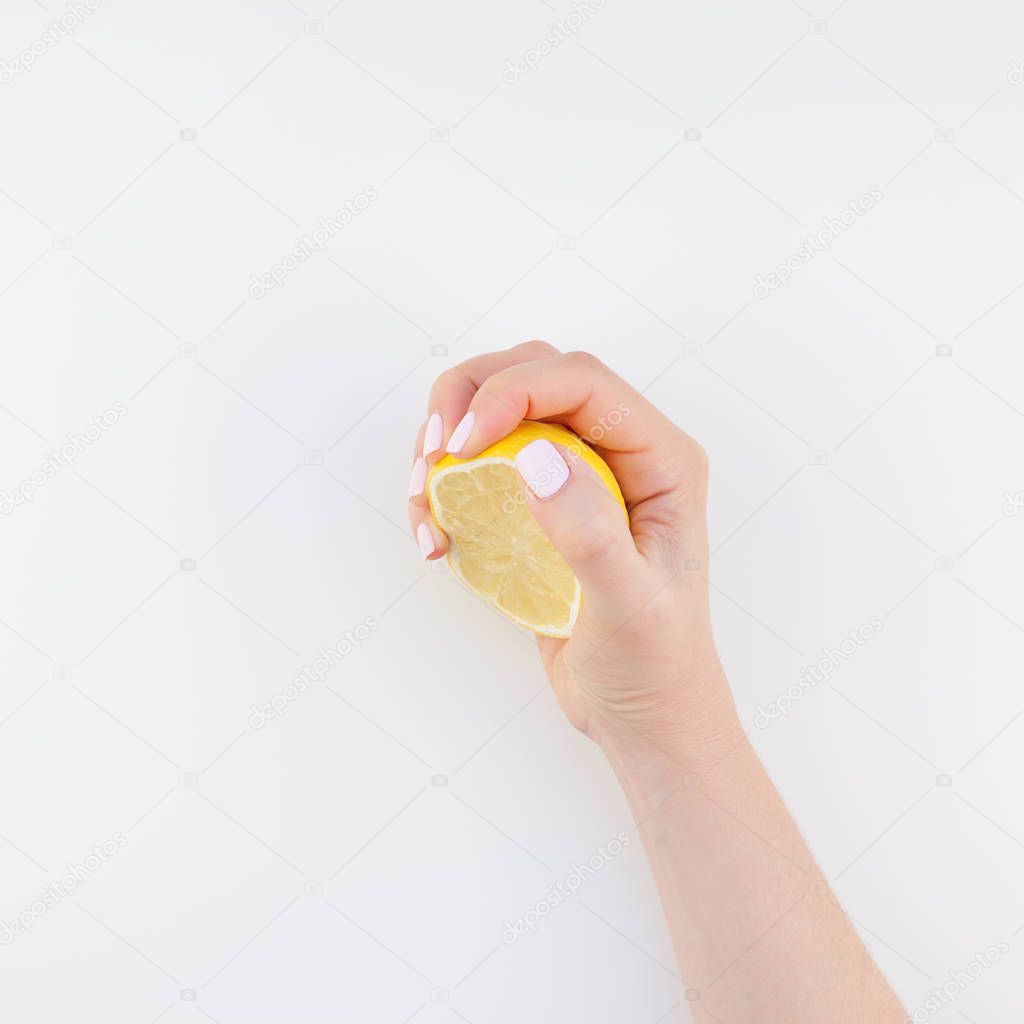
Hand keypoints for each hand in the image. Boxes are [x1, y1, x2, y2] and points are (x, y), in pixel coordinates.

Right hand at [408, 341, 740, 760]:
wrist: (642, 715)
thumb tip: (534, 455)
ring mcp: (577, 475)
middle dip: (468, 399)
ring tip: (424, 504)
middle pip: (532, 374)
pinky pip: (482, 463)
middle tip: (432, 458)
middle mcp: (619, 452)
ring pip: (499, 411)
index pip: (580, 381)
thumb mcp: (628, 607)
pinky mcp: (540, 506)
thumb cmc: (653, 665)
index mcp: (659, 459)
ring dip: (446, 441)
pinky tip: (435, 537)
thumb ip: (587, 532)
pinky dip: (443, 485)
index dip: (513, 392)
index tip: (463, 444)